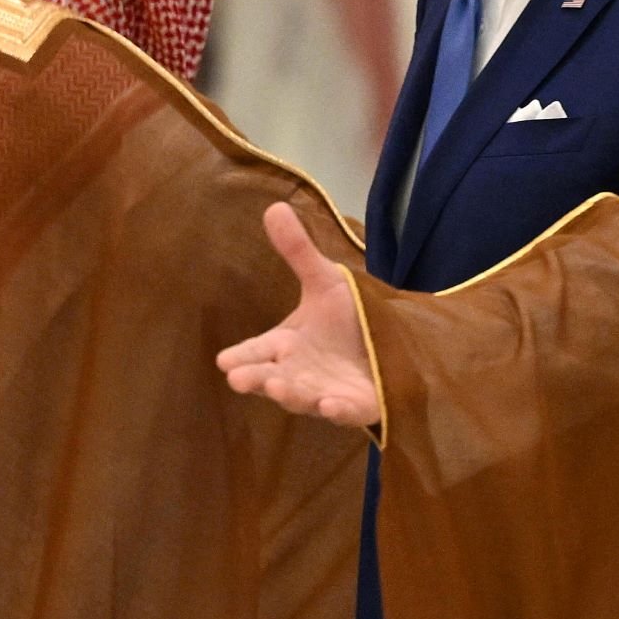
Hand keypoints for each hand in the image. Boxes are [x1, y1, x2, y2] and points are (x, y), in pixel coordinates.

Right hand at [218, 202, 382, 426]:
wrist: (395, 345)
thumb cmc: (350, 319)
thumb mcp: (325, 282)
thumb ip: (299, 253)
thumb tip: (274, 207)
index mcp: (288, 345)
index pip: (258, 351)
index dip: (241, 357)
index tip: (224, 360)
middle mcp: (301, 373)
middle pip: (273, 379)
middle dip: (257, 380)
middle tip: (239, 379)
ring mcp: (327, 392)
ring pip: (304, 398)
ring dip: (292, 395)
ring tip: (279, 389)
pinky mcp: (357, 405)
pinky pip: (345, 411)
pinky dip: (337, 410)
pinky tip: (330, 405)